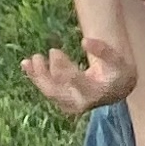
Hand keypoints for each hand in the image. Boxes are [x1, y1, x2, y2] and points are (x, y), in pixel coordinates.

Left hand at [20, 37, 136, 117]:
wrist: (117, 89)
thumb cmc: (117, 72)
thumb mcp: (117, 60)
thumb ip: (103, 50)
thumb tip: (84, 41)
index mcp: (95, 93)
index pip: (74, 82)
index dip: (61, 67)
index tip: (54, 51)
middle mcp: (80, 103)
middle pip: (56, 91)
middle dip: (43, 75)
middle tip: (37, 56)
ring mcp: (70, 104)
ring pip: (49, 92)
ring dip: (36, 77)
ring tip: (27, 61)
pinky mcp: (63, 101)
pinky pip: (47, 90)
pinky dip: (37, 78)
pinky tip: (27, 65)